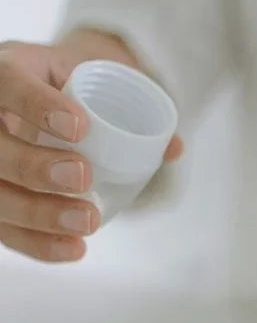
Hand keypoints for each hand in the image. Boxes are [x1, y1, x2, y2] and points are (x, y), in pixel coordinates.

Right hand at [0, 34, 182, 261]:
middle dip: (34, 166)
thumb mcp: (102, 83)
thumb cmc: (78, 89)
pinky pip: (5, 229)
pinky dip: (39, 243)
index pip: (7, 83)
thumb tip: (174, 148)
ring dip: (39, 213)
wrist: (58, 101)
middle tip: (83, 176)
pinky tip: (74, 249)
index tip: (79, 126)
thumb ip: (136, 109)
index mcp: (9, 73)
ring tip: (88, 221)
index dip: (35, 105)